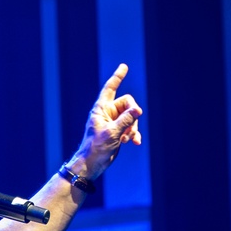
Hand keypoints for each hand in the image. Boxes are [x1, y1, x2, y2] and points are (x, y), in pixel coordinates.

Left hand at [74, 64, 142, 178]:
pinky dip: (134, 134)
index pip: (110, 88)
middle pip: (127, 103)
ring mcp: (114, 122)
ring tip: (127, 139)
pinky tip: (134, 142)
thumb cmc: (96, 148)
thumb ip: (126, 120)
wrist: (92, 164)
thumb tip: (138, 109)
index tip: (124, 67)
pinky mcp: (118, 132)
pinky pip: (131, 127)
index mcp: (101, 109)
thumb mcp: (112, 133)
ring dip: (133, 127)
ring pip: (132, 116)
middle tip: (130, 127)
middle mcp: (107, 113)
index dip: (117, 77)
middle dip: (132, 115)